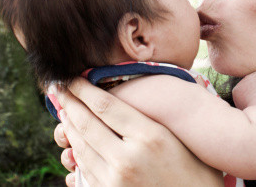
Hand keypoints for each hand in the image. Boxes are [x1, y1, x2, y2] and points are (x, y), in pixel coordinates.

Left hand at [54, 77, 222, 185]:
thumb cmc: (197, 174)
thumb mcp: (182, 140)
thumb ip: (157, 120)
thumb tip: (157, 91)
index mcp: (150, 137)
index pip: (106, 106)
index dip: (84, 90)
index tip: (73, 79)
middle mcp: (128, 158)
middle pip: (87, 124)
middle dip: (69, 104)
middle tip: (58, 89)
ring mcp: (115, 181)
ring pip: (81, 148)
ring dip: (69, 127)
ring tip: (64, 112)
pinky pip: (84, 171)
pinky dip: (75, 154)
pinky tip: (72, 144)